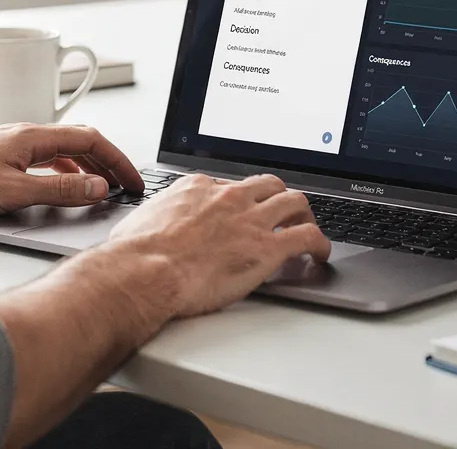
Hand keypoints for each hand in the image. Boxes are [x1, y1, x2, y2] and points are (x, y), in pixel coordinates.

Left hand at [0, 123, 144, 217]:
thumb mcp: (15, 192)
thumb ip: (60, 191)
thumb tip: (99, 187)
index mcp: (34, 136)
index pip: (91, 140)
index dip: (118, 161)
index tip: (134, 181)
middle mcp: (26, 134)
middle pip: (80, 142)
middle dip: (108, 163)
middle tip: (127, 186)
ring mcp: (13, 144)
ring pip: (63, 151)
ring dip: (87, 168)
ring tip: (102, 189)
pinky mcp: (1, 156)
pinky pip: (45, 159)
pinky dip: (65, 172)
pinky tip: (62, 188)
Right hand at [105, 173, 330, 317]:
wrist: (145, 271)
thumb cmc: (136, 253)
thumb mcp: (142, 220)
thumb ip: (158, 217)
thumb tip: (149, 226)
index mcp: (199, 188)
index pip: (231, 186)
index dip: (241, 200)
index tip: (242, 211)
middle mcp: (229, 198)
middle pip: (269, 185)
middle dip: (278, 197)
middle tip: (283, 213)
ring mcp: (251, 220)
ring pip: (295, 202)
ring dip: (304, 214)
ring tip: (307, 227)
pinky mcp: (267, 247)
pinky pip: (308, 237)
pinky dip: (320, 243)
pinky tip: (320, 253)